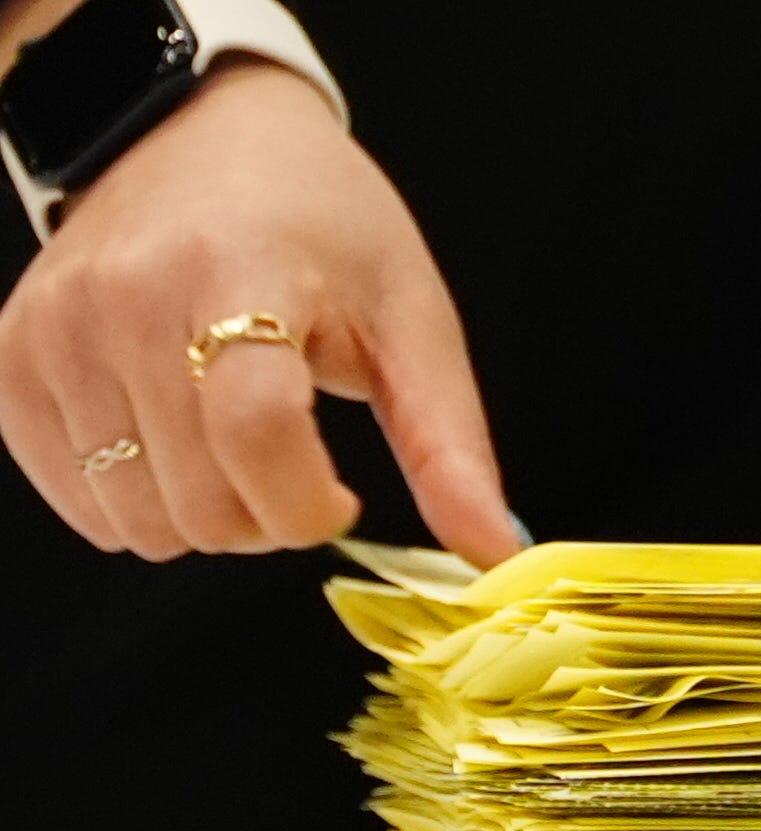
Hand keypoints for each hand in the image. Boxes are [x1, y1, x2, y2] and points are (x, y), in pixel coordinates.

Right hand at [0, 58, 522, 565]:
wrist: (205, 135)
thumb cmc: (323, 223)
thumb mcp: (412, 320)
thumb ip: (449, 446)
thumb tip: (498, 551)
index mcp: (238, 274)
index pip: (257, 434)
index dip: (307, 504)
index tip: (340, 497)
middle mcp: (127, 300)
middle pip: (201, 503)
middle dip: (268, 518)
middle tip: (296, 460)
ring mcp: (58, 330)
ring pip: (138, 522)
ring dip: (205, 516)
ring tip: (236, 443)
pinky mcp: (17, 356)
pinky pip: (75, 499)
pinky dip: (136, 502)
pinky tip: (178, 444)